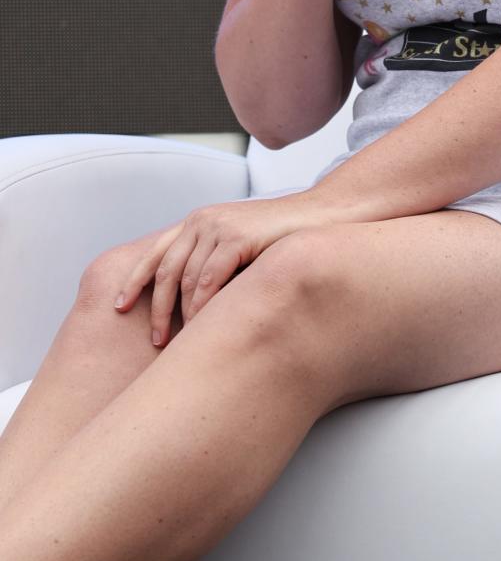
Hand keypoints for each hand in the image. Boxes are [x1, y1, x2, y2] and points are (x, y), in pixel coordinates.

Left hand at [113, 195, 336, 346]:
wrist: (322, 218)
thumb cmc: (283, 240)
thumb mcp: (239, 248)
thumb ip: (214, 264)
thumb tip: (190, 307)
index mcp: (198, 222)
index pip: (154, 253)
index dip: (133, 281)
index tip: (118, 308)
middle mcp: (202, 220)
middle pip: (165, 270)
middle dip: (155, 308)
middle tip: (155, 341)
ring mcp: (219, 226)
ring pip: (185, 278)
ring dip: (179, 313)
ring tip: (177, 342)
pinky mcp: (237, 236)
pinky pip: (209, 278)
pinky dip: (202, 304)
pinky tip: (202, 325)